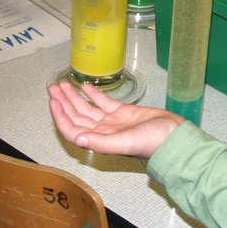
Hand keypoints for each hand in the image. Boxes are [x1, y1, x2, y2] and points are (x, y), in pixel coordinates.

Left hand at [49, 80, 184, 158]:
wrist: (173, 135)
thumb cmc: (152, 142)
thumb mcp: (125, 142)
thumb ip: (101, 142)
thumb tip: (79, 138)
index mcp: (100, 141)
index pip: (73, 129)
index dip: (61, 117)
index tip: (53, 101)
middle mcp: (103, 132)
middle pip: (76, 117)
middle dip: (64, 102)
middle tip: (53, 88)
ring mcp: (112, 122)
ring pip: (87, 108)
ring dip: (74, 97)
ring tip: (64, 84)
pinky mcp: (122, 112)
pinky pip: (103, 103)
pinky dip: (93, 95)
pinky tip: (85, 86)